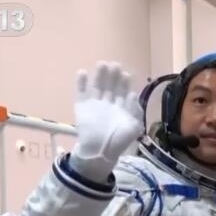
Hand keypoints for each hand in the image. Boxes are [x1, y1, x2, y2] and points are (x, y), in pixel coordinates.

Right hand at [70, 62, 142, 179]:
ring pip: (97, 86)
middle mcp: (108, 104)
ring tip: (102, 64)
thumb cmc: (119, 140)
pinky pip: (80, 92)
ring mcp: (95, 104)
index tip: (126, 74)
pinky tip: (82, 72)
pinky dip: (81, 83)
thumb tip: (133, 94)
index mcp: (121, 108)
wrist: (100, 151)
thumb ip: (134, 110)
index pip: (123, 91)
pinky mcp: (81, 107)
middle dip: (113, 76)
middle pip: (111, 86)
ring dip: (99, 76)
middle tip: (115, 65)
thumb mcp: (133, 127)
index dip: (125, 83)